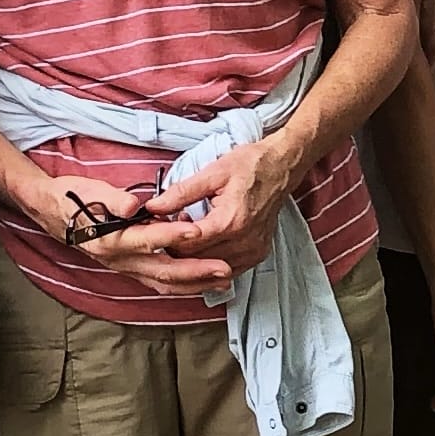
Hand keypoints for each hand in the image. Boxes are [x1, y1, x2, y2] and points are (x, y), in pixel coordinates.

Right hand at [39, 169, 228, 296]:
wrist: (53, 213)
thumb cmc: (73, 197)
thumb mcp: (89, 190)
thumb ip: (113, 199)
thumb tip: (134, 203)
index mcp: (111, 239)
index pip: (146, 239)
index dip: (172, 235)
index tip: (197, 230)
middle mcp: (119, 259)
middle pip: (162, 271)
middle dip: (196, 271)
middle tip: (224, 268)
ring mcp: (125, 268)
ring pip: (164, 283)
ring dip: (196, 283)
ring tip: (224, 278)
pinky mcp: (130, 269)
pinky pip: (160, 283)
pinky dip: (184, 284)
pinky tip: (205, 281)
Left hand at [126, 133, 306, 279]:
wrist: (281, 168)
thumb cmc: (250, 166)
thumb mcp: (212, 173)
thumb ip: (180, 193)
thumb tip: (153, 207)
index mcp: (230, 221)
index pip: (185, 244)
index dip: (166, 235)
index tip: (157, 224)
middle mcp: (243, 242)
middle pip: (195, 260)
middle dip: (176, 246)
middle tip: (169, 227)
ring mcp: (253, 252)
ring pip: (209, 268)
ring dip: (193, 255)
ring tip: (189, 231)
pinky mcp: (257, 256)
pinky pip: (226, 269)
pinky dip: (210, 261)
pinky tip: (205, 242)